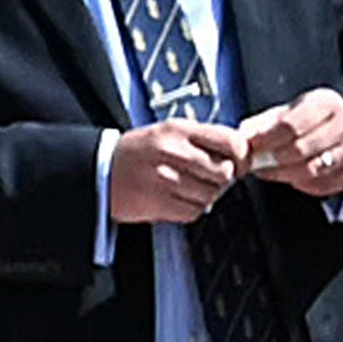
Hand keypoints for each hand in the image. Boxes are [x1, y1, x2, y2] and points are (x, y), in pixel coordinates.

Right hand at [108, 119, 242, 227]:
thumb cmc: (138, 151)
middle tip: (210, 176)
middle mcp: (173, 152)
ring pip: (211, 195)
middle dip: (222, 178)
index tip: (239, 161)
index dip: (241, 155)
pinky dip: (191, 209)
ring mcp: (165, 179)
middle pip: (224, 172)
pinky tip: (178, 199)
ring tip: (189, 188)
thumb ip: (202, 138)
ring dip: (206, 195)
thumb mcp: (169, 130)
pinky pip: (193, 212)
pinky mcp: (158, 203)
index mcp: (179, 130)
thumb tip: (238, 153)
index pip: (231, 141)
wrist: (101, 170)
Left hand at [230, 85, 342, 206]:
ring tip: (267, 171)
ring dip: (283, 174)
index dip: (266, 138)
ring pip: (311, 170)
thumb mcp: (291, 110)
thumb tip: (244, 135)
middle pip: (300, 150)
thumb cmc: (311, 119)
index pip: (290, 125)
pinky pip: (322, 185)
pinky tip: (290, 177)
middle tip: (254, 164)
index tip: (250, 145)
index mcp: (327, 103)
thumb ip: (266, 122)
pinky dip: (301, 184)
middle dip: (272, 159)